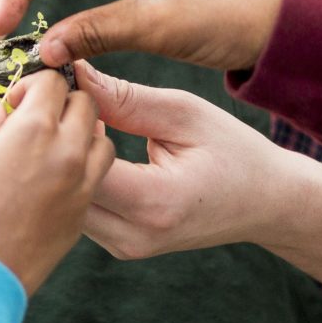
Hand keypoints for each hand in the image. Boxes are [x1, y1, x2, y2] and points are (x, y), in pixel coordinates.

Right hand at [0, 72, 116, 294]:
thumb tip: (1, 107)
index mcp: (33, 130)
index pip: (54, 82)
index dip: (34, 83)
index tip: (16, 98)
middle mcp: (66, 154)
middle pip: (85, 105)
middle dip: (61, 102)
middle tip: (34, 116)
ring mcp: (80, 188)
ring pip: (101, 140)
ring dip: (80, 132)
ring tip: (49, 144)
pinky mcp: (81, 216)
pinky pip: (96, 176)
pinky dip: (83, 165)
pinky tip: (52, 174)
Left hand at [73, 63, 301, 260]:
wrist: (265, 203)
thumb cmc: (233, 152)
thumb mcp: (185, 113)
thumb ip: (126, 98)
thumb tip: (74, 74)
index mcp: (155, 202)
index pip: (78, 163)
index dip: (64, 122)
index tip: (66, 88)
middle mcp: (134, 236)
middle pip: (63, 188)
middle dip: (56, 142)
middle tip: (64, 101)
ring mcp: (126, 248)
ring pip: (66, 201)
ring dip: (64, 161)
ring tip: (80, 121)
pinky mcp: (121, 247)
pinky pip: (82, 209)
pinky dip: (77, 177)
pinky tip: (91, 146)